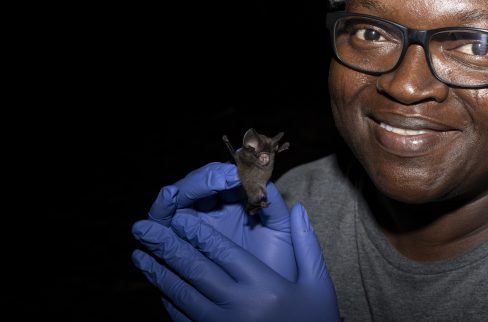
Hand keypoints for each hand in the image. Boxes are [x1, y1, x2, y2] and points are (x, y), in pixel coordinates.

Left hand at [132, 204, 339, 321]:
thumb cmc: (317, 319)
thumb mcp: (318, 282)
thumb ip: (306, 243)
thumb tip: (300, 206)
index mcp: (263, 286)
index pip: (223, 253)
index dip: (199, 234)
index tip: (180, 217)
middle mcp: (239, 307)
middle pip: (195, 271)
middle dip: (167, 247)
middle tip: (143, 228)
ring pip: (183, 295)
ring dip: (159, 273)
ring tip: (140, 255)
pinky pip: (185, 320)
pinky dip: (169, 302)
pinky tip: (160, 289)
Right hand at [147, 162, 294, 280]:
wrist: (269, 303)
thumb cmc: (278, 264)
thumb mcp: (281, 232)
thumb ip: (274, 205)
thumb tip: (266, 180)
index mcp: (235, 204)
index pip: (222, 178)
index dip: (224, 173)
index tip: (235, 176)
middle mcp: (211, 213)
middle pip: (195, 186)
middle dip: (200, 181)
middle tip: (213, 182)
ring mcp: (191, 227)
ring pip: (174, 203)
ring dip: (172, 196)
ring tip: (174, 194)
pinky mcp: (177, 245)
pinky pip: (162, 228)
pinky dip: (160, 217)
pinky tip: (166, 217)